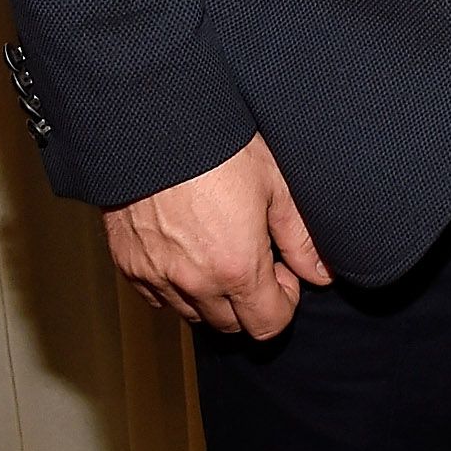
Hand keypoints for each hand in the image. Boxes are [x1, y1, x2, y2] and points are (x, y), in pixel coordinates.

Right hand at [103, 134, 332, 335]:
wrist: (152, 124)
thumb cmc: (215, 145)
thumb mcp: (274, 183)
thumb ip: (300, 238)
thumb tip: (321, 273)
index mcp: (236, 267)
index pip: (267, 326)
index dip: (284, 302)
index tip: (281, 271)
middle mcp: (194, 282)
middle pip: (231, 325)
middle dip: (249, 301)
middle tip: (252, 256)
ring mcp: (157, 276)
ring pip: (192, 313)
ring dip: (212, 295)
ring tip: (218, 249)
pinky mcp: (128, 265)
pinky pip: (158, 296)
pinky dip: (175, 285)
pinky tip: (186, 250)